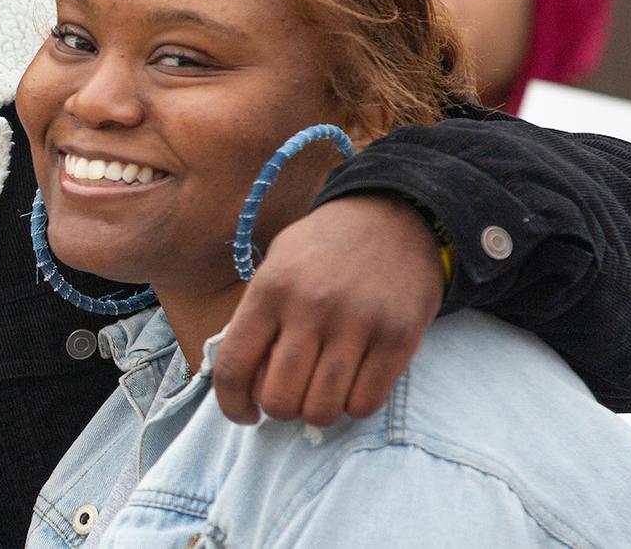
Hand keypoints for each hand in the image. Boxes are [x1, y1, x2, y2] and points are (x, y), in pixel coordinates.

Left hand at [211, 193, 443, 425]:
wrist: (396, 217)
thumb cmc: (326, 249)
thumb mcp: (277, 265)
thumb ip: (258, 318)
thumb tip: (244, 382)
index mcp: (270, 289)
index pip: (233, 366)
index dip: (231, 403)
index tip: (244, 413)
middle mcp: (310, 307)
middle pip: (279, 398)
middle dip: (279, 410)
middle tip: (290, 396)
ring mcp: (357, 324)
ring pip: (322, 409)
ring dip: (317, 412)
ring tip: (320, 392)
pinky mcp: (399, 338)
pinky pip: (366, 403)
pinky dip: (354, 406)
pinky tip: (352, 386)